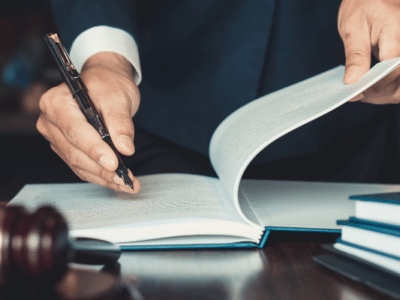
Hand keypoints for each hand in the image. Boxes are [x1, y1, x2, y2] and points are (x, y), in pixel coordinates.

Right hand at [37, 52, 140, 192]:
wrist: (105, 82)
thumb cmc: (108, 84)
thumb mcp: (118, 97)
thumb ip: (120, 123)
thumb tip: (125, 148)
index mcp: (57, 103)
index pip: (75, 131)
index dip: (94, 150)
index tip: (114, 163)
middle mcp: (50, 121)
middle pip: (75, 152)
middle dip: (102, 169)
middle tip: (125, 179)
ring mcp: (56, 136)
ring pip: (78, 164)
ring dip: (103, 177)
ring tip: (126, 183)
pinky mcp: (66, 147)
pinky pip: (81, 166)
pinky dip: (100, 176)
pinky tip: (116, 181)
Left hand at [338, 0, 399, 103]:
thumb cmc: (363, 4)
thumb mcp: (353, 27)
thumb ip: (356, 55)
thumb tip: (352, 81)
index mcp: (398, 33)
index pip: (390, 70)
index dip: (372, 86)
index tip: (353, 94)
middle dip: (378, 94)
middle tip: (356, 94)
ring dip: (384, 94)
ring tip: (362, 91)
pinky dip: (388, 87)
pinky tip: (371, 86)